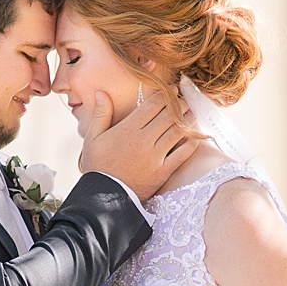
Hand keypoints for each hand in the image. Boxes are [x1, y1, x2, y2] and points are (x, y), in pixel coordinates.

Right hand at [79, 89, 197, 198]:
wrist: (104, 196)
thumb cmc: (97, 165)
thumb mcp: (93, 138)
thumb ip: (100, 114)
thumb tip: (101, 93)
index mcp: (127, 129)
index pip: (153, 105)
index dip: (165, 94)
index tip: (171, 89)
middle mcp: (143, 140)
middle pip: (169, 115)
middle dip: (179, 104)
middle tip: (183, 99)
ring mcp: (155, 156)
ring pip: (178, 131)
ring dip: (188, 119)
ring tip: (191, 113)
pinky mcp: (163, 171)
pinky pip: (183, 153)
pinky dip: (191, 142)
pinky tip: (194, 136)